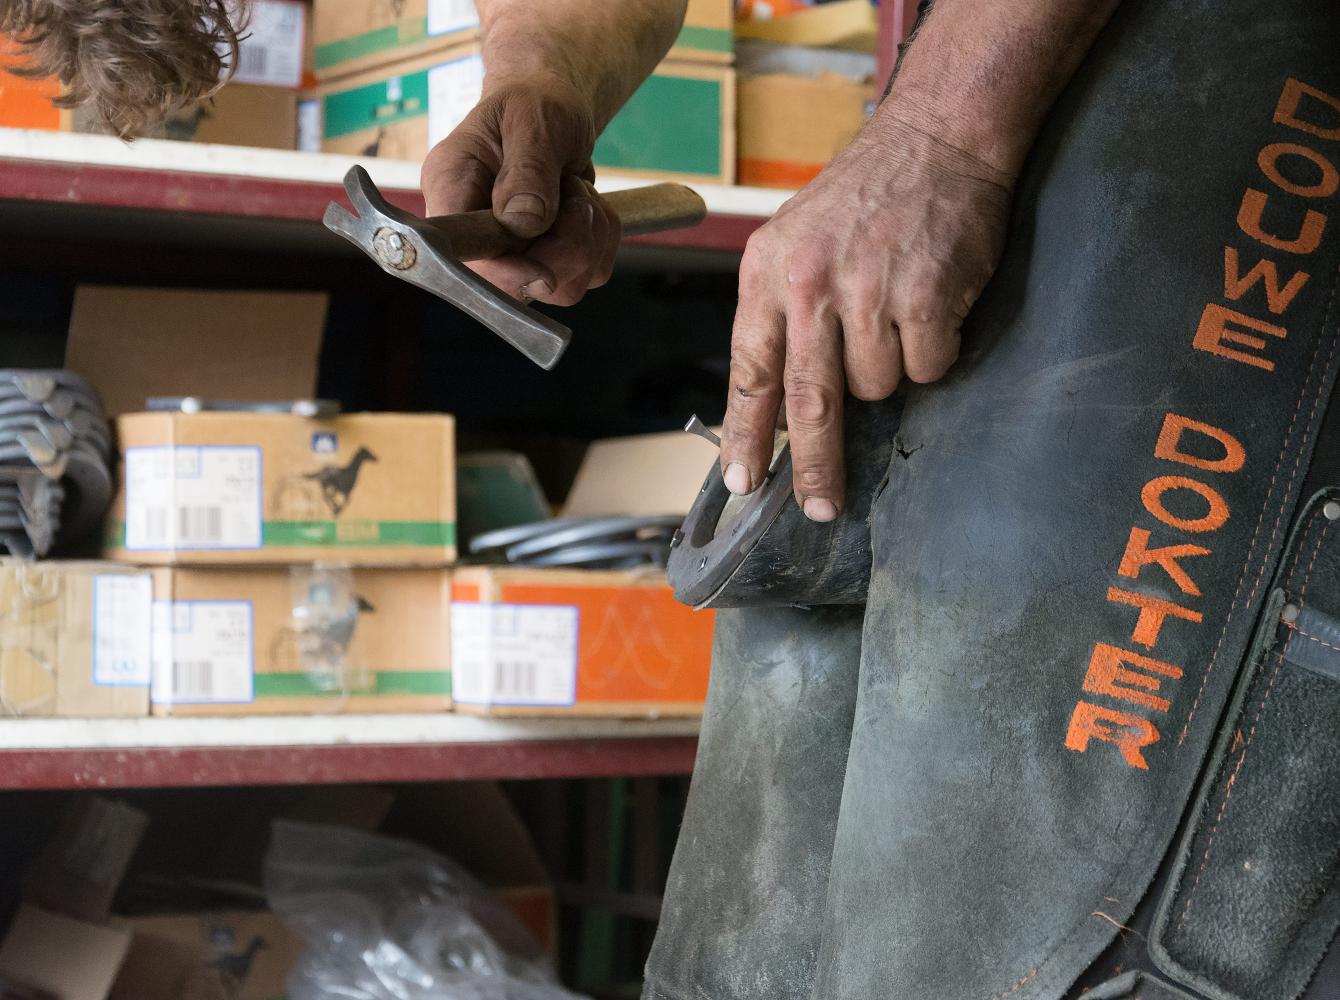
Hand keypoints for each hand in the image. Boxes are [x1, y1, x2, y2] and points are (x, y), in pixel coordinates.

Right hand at [421, 74, 621, 304]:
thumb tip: (522, 223)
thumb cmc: (535, 101)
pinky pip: (591, 273)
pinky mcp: (551, 258)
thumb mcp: (533, 118)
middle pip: (521, 283)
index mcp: (452, 190)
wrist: (553, 104)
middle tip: (573, 191)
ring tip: (577, 189)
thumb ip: (528, 168)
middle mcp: (477, 230)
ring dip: (589, 237)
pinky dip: (604, 238)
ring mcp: (515, 252)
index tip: (544, 272)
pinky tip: (588, 201)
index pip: (464, 256)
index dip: (504, 274)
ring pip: (564, 285)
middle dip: (566, 245)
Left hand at [721, 114, 1012, 519]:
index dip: (746, 435)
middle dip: (814, 466)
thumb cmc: (865, 196)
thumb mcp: (794, 243)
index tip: (743, 481)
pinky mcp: (924, 297)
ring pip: (876, 388)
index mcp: (767, 274)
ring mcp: (867, 291)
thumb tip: (776, 405)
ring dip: (890, 370)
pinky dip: (934, 351)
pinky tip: (932, 308)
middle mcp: (810, 285)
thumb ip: (781, 316)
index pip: (750, 373)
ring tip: (897, 315)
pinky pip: (927, 367)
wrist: (937, 138)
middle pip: (808, 402)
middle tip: (819, 506)